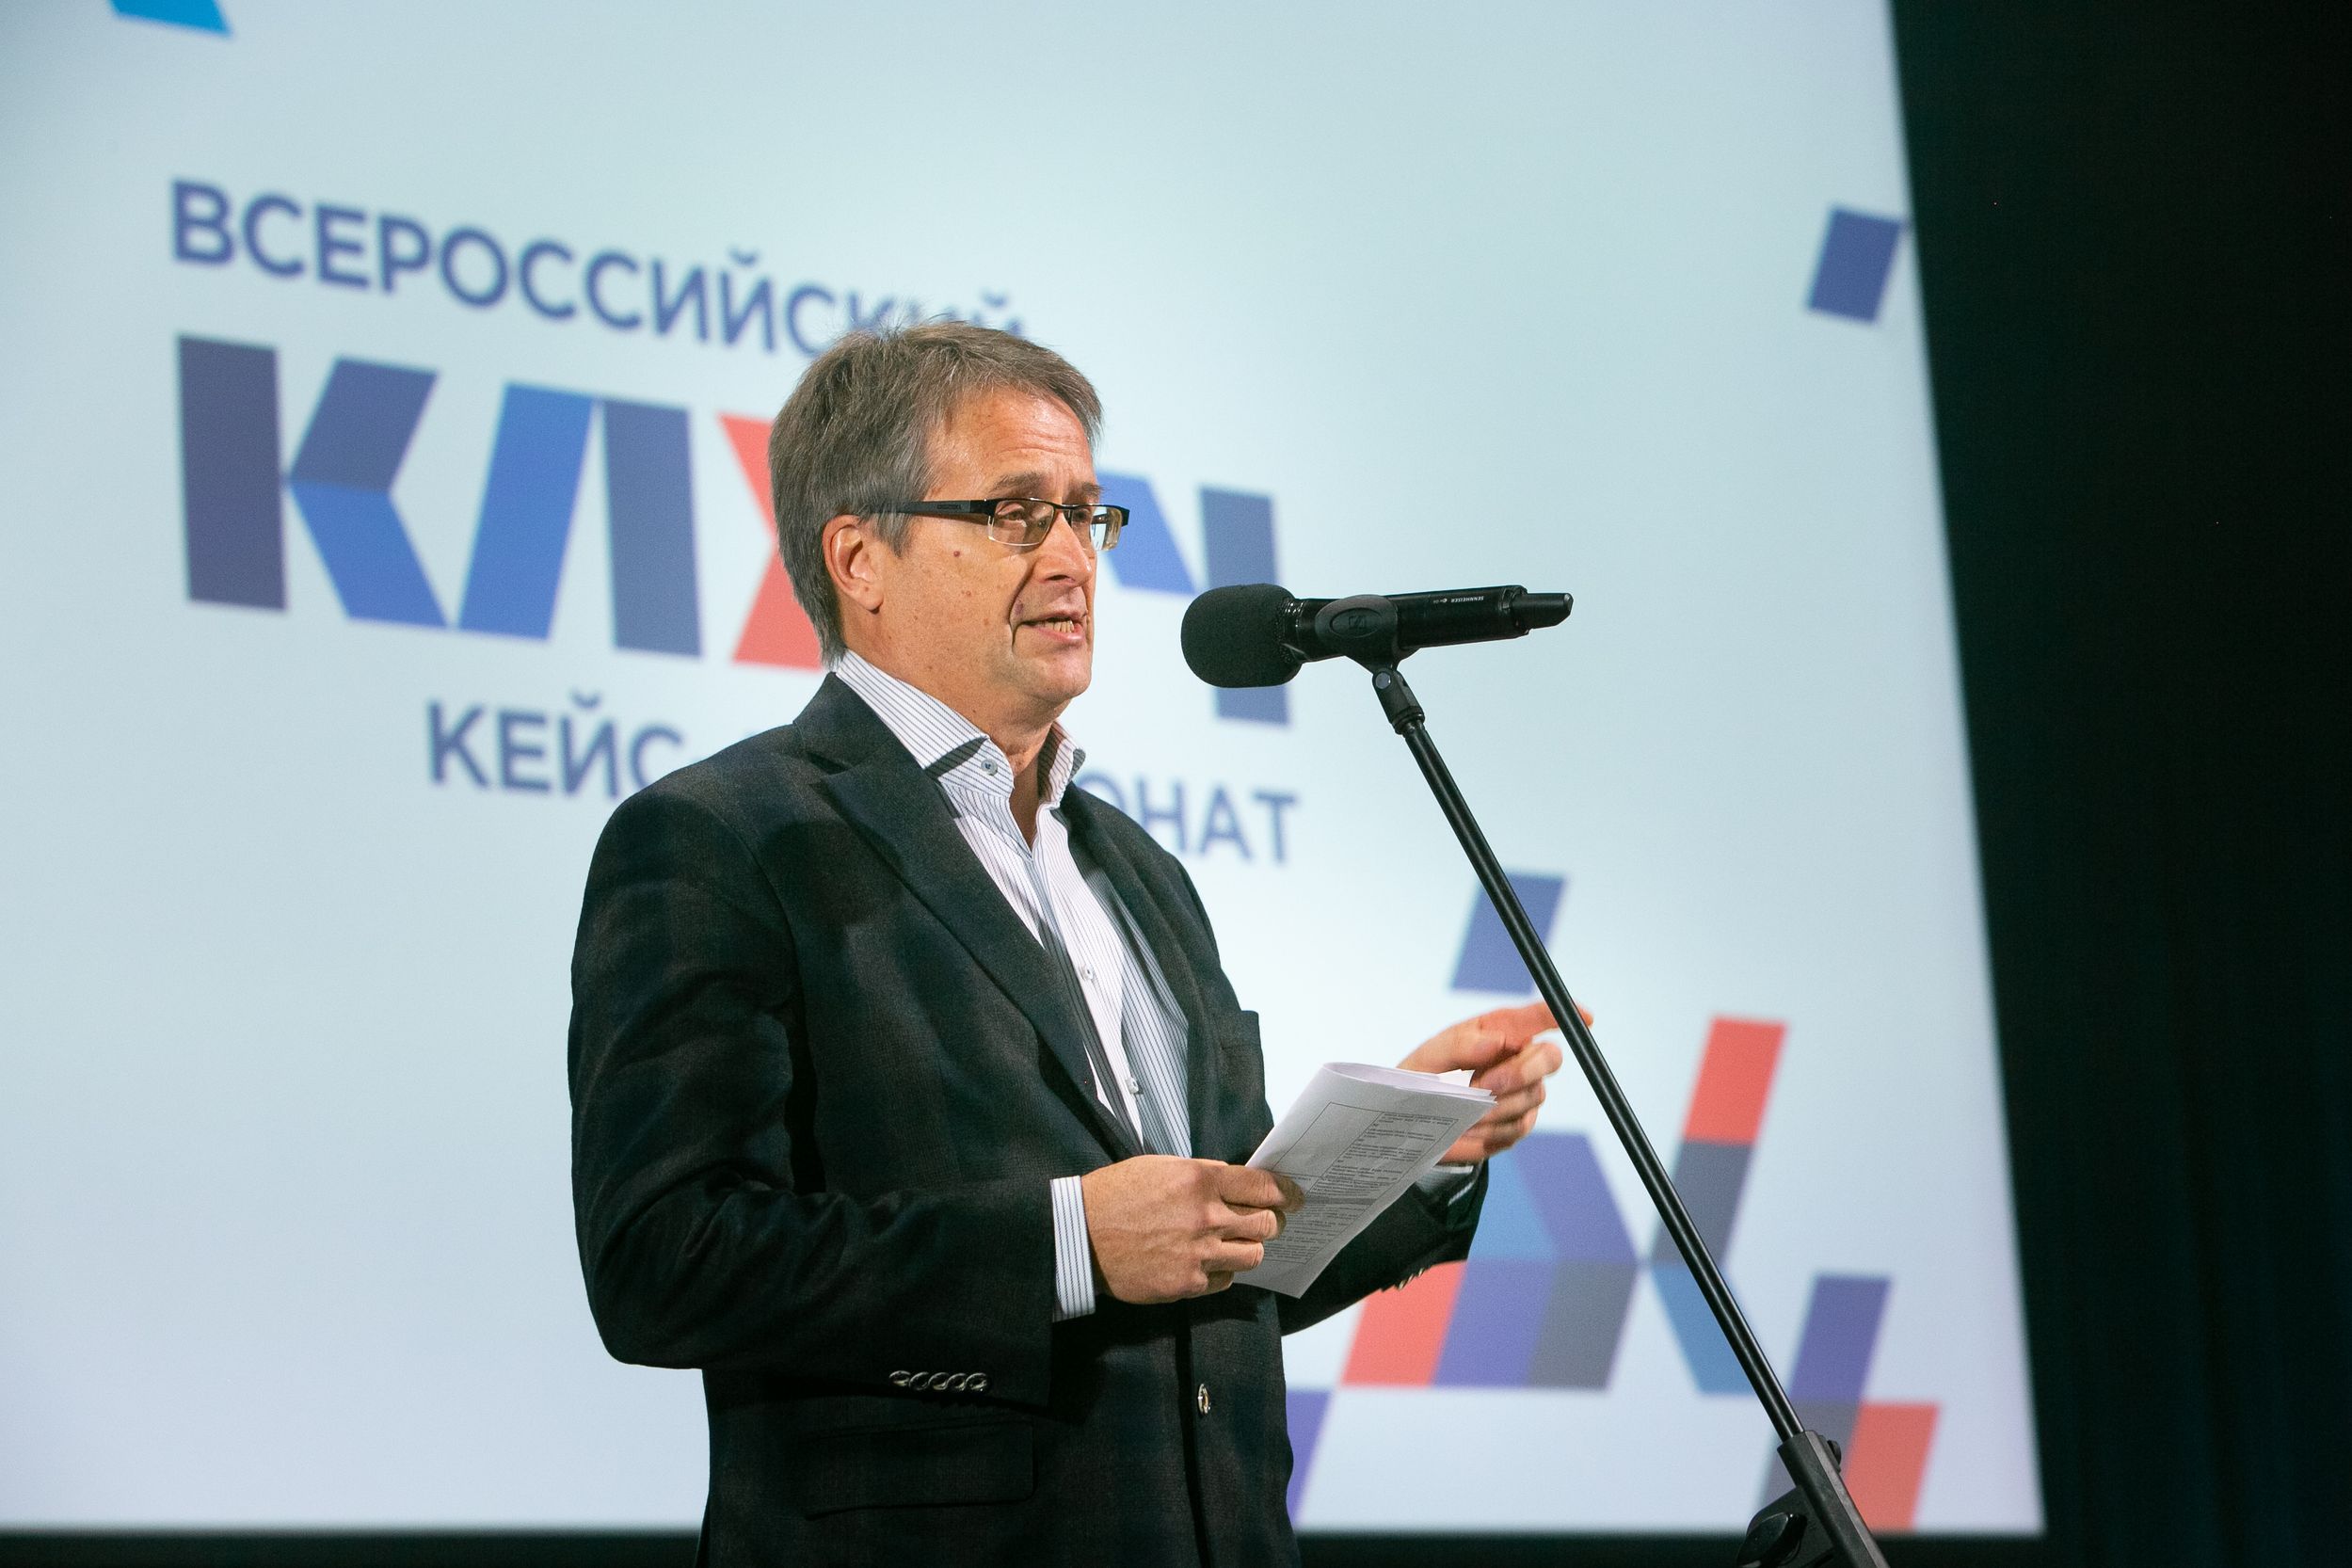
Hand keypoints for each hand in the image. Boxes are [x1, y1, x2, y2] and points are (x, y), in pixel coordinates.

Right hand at [1080, 1156, 1304, 1303]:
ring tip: (1233, 1243)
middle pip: (1266, 1224)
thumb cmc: (1117, 1194)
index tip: (1295, 1198)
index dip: (1286, 1193)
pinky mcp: (1188, 1284)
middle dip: (1271, 1222)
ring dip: (1248, 1248)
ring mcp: (1198, 1254)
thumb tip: (1238, 1183)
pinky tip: (1205, 1262)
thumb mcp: (1161, 1167)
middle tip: (1267, 1222)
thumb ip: (1204, 1174)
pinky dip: (1222, 1271)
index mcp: (1200, 1179)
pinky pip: (1225, 1280)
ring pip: (1252, 1255)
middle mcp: (1205, 1216)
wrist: (1081, 1234)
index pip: (1263, 1186)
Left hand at [1398, 1001, 1569, 1163]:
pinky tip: (1469, 1127)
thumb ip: (1459, 1045)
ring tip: (1464, 1109)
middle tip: (1485, 1086)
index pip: (1537, 1017)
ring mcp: (1522, 1091)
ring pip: (1533, 1095)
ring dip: (1497, 1106)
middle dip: (1521, 1072)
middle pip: (1550, 1057)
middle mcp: (1517, 1057)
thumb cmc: (1424, 1078)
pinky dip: (1492, 1129)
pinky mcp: (1519, 1122)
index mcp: (1497, 1030)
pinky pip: (1519, 1125)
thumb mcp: (1429, 1057)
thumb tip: (1494, 1041)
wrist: (1415, 1121)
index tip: (1584, 1017)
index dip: (1563, 1014)